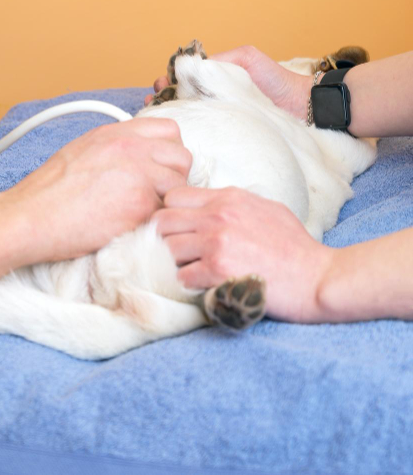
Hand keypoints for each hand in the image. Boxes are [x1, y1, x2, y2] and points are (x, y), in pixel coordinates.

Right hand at [2, 117, 190, 264]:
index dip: (168, 152)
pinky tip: (130, 226)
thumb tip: (135, 158)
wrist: (31, 217)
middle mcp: (130, 148)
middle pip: (182, 156)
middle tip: (153, 195)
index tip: (158, 168)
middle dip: (174, 177)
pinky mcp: (140, 204)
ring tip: (140, 213)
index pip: (168, 130)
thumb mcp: (81, 151)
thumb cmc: (47, 192)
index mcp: (115, 133)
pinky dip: (153, 221)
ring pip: (179, 186)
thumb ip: (113, 148)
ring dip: (166, 201)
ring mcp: (138, 174)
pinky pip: (165, 212)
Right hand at [144, 45, 310, 118]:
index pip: (182, 80)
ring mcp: (217, 118)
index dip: (167, 81)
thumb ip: (220, 59)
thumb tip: (191, 67)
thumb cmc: (276, 80)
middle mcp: (211, 99)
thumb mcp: (246, 58)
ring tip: (157, 113)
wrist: (302, 107)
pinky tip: (174, 131)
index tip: (160, 85)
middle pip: (177, 99)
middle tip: (153, 101)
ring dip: (168, 114)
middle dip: (161, 98)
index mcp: (213, 80)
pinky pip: (201, 131)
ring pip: (185, 115)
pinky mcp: (224, 135)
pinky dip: (185, 130)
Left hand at [155, 186, 332, 321]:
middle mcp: (218, 216)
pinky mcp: (218, 270)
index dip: (172, 214)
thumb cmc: (295, 247)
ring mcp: (217, 242)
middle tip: (180, 253)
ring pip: (167, 249)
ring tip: (194, 270)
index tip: (181, 230)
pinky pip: (182, 276)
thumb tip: (207, 204)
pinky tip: (206, 285)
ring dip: (176, 264)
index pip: (173, 196)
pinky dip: (190, 284)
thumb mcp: (266, 209)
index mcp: (228, 198)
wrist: (319, 278)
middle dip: (166, 239)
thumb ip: (232, 204)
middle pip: (162, 222)